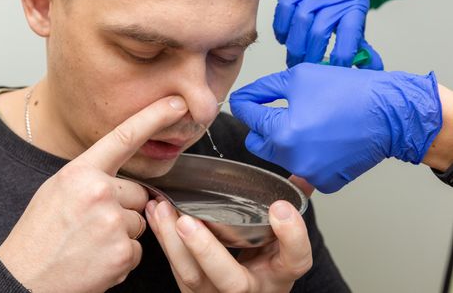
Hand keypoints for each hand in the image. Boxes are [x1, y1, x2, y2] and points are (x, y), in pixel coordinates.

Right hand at [0, 96, 188, 292]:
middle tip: (92, 223)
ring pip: (140, 221)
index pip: (125, 137)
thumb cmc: (38, 235)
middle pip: (139, 192)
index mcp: (80, 172)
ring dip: (122, 233)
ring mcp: (112, 224)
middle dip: (124, 207)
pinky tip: (96, 259)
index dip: (154, 117)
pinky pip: (138, 249)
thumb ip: (91, 176)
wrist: (23, 279)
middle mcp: (99, 193)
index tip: (177, 103)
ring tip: (90, 242)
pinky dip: (121, 256)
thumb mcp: (57, 189)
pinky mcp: (121, 253)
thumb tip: (120, 175)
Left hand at [146, 200, 311, 292]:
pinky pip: (175, 268)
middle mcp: (252, 290)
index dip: (292, 236)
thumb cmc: (266, 266)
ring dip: (173, 242)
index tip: (281, 207)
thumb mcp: (284, 245)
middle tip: (188, 220)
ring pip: (192, 277)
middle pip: (231, 280)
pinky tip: (155, 214)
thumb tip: (304, 178)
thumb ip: (292, 211)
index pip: (295, 260)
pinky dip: (163, 240)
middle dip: (206, 250)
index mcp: (280, 273)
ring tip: (163, 209)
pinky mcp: (194, 291)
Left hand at [230, 63, 441, 192]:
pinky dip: (308, 156)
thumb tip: (242, 99)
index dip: (247, 103)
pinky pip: (304, 169)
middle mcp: (292, 160)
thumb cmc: (349, 92)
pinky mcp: (325, 183)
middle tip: (284, 112)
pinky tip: (325, 140)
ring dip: (286, 141)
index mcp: (281, 133)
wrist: (390, 113)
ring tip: (311, 123)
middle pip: (258, 144)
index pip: (247, 118)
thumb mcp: (298, 78)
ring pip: (280, 157)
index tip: (249, 99)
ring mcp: (310, 174)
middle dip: (264, 128)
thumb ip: (263, 89)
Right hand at [274, 0, 381, 69]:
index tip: (334, 72)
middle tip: (306, 70)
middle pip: (318, 33)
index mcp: (352, 8)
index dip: (341, 58)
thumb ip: (361, 46)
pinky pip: (283, 17)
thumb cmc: (338, 2)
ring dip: (294, 49)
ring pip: (299, 26)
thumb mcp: (354, 19)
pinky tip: (285, 40)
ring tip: (294, 60)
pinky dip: (282, 33)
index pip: (348, 35)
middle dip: (310, 57)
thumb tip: (374, 69)